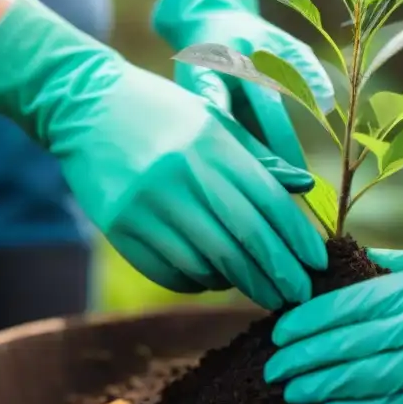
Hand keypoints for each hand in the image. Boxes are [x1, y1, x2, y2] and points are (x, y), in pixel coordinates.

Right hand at [0, 0, 326, 309]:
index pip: (268, 203)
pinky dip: (197, 282)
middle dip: (277, 275)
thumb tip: (305, 188)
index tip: (316, 264)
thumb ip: (259, 158)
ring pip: (207, 262)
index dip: (296, 239)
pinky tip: (214, 279)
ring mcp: (147, 204)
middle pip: (243, 241)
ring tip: (260, 289)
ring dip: (238, 282)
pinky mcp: (119, 227)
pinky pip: (169, 270)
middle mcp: (181, 176)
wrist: (85, 106)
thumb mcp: (214, 121)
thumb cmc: (163, 113)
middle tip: (298, 296)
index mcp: (212, 146)